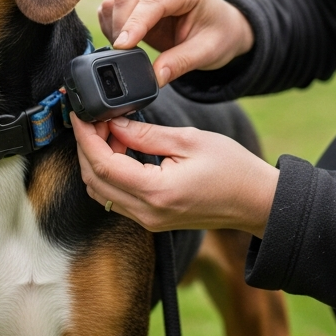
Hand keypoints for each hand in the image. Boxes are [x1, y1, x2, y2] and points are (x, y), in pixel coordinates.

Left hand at [72, 113, 278, 237]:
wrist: (256, 201)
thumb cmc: (233, 169)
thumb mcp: (189, 140)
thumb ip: (146, 134)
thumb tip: (114, 123)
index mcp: (157, 191)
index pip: (103, 165)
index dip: (85, 137)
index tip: (79, 114)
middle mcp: (147, 212)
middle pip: (95, 180)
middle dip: (87, 146)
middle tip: (94, 119)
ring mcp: (148, 220)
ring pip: (101, 192)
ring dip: (97, 161)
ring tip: (110, 131)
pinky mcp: (152, 219)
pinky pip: (116, 198)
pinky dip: (110, 173)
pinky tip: (122, 150)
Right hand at [96, 0, 253, 84]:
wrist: (221, 25)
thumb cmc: (218, 34)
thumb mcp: (207, 52)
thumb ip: (180, 63)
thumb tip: (154, 78)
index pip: (152, 1)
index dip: (134, 23)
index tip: (122, 46)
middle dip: (120, 29)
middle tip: (125, 59)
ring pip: (114, 1)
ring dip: (113, 28)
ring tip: (129, 52)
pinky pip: (111, 8)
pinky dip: (111, 27)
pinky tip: (126, 42)